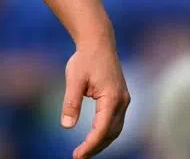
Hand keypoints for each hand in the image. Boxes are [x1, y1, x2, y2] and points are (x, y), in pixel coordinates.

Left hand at [61, 43, 129, 158]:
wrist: (98, 43)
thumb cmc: (85, 59)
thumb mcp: (73, 79)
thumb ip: (71, 103)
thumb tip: (66, 126)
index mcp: (112, 98)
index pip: (101, 130)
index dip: (90, 145)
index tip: (77, 156)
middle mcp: (122, 102)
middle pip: (111, 133)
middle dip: (96, 147)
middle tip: (78, 157)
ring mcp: (124, 100)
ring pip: (115, 129)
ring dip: (101, 142)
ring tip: (85, 151)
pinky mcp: (120, 98)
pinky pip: (115, 121)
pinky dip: (105, 132)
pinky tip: (93, 137)